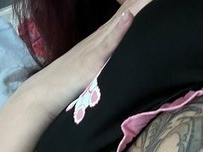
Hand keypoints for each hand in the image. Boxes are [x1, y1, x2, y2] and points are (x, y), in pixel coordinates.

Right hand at [18, 0, 153, 121]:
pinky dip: (119, 30)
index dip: (139, 6)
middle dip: (142, 3)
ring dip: (136, 8)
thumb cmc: (69, 83)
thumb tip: (121, 62)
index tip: (156, 1)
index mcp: (102, 39)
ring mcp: (95, 47)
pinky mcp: (92, 60)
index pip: (125, 16)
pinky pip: (108, 43)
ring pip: (120, 22)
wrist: (46, 92)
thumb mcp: (94, 68)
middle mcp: (100, 37)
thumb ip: (108, 61)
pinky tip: (129, 17)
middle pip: (126, 13)